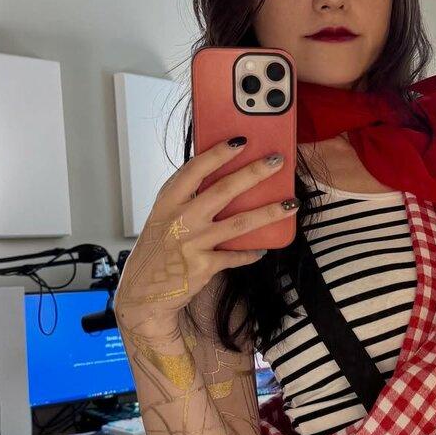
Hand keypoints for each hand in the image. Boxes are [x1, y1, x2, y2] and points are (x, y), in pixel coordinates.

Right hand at [113, 138, 296, 344]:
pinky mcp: (204, 266)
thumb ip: (184, 200)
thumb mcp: (161, 219)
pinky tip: (263, 249)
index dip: (218, 153)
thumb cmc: (155, 252)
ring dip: (269, 212)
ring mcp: (193, 243)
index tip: (241, 141)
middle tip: (277, 161)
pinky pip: (236, 255)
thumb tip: (221, 181)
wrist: (143, 294)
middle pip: (224, 190)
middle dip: (254, 172)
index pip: (195, 170)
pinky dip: (251, 252)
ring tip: (291, 203)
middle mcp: (180, 220)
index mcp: (168, 202)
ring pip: (240, 223)